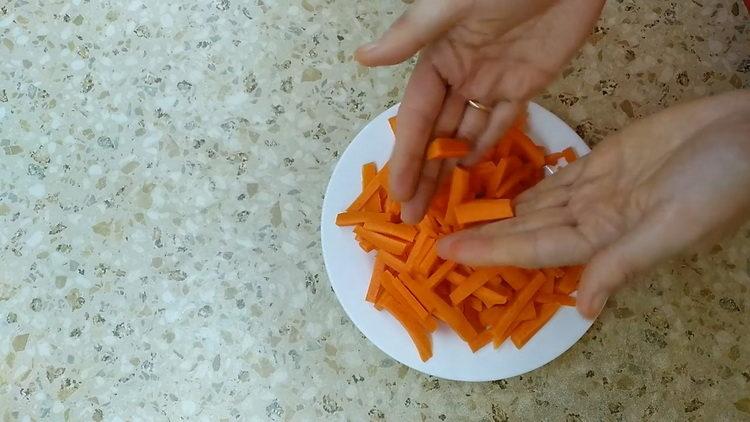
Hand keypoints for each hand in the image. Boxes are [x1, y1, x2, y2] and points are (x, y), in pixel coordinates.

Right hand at [356, 0, 604, 223]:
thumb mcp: (452, 5)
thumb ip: (411, 34)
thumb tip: (363, 58)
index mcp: (437, 59)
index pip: (416, 118)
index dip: (406, 155)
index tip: (398, 192)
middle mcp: (460, 76)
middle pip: (437, 134)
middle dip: (423, 174)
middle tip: (413, 216)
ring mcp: (492, 83)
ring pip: (466, 134)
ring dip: (450, 168)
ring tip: (439, 207)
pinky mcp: (525, 84)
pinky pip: (502, 122)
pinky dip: (487, 146)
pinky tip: (472, 172)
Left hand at [437, 90, 749, 317]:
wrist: (748, 132)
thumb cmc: (718, 182)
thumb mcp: (672, 227)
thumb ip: (622, 262)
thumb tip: (584, 308)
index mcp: (606, 238)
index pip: (533, 248)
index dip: (490, 249)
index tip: (448, 250)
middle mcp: (594, 218)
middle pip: (526, 229)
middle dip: (483, 233)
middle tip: (435, 233)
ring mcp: (598, 188)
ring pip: (535, 204)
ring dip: (498, 211)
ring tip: (457, 212)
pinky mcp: (605, 160)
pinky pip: (556, 178)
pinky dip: (526, 185)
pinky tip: (502, 190)